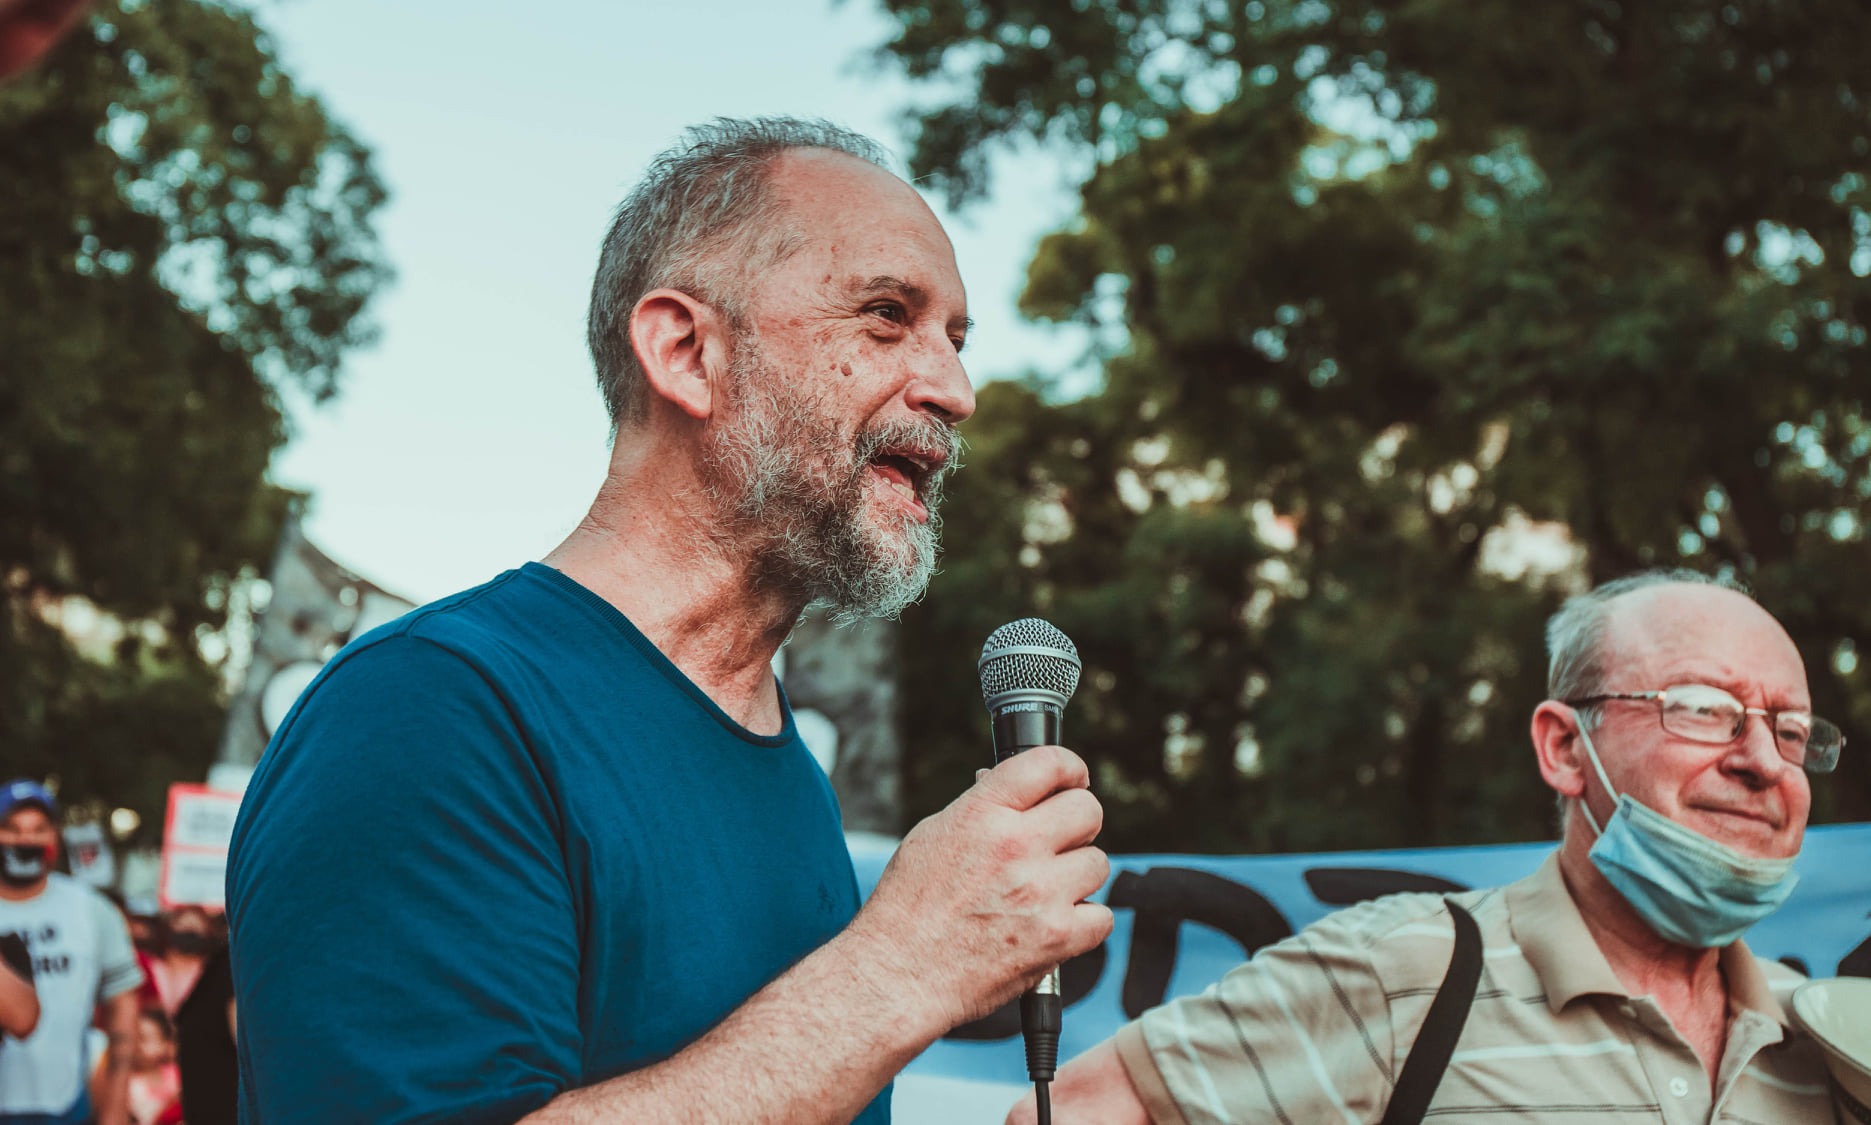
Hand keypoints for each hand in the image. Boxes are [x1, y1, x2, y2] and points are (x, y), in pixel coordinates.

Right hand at [850, 745, 1112, 1032]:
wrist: (899, 975)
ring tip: (1045, 890)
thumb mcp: (932, 836)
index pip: (1048, 763)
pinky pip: (1101, 916)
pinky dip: (1083, 922)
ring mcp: (1040, 892)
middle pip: (1087, 810)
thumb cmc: (907, 908)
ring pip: (1098, 863)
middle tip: (1062, 839)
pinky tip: (1053, 923)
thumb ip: (981, 809)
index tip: (1072, 780)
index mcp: (982, 813)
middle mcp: (1016, 845)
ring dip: (1077, 875)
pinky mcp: (1057, 937)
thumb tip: (1014, 790)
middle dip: (1077, 822)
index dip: (1069, 768)